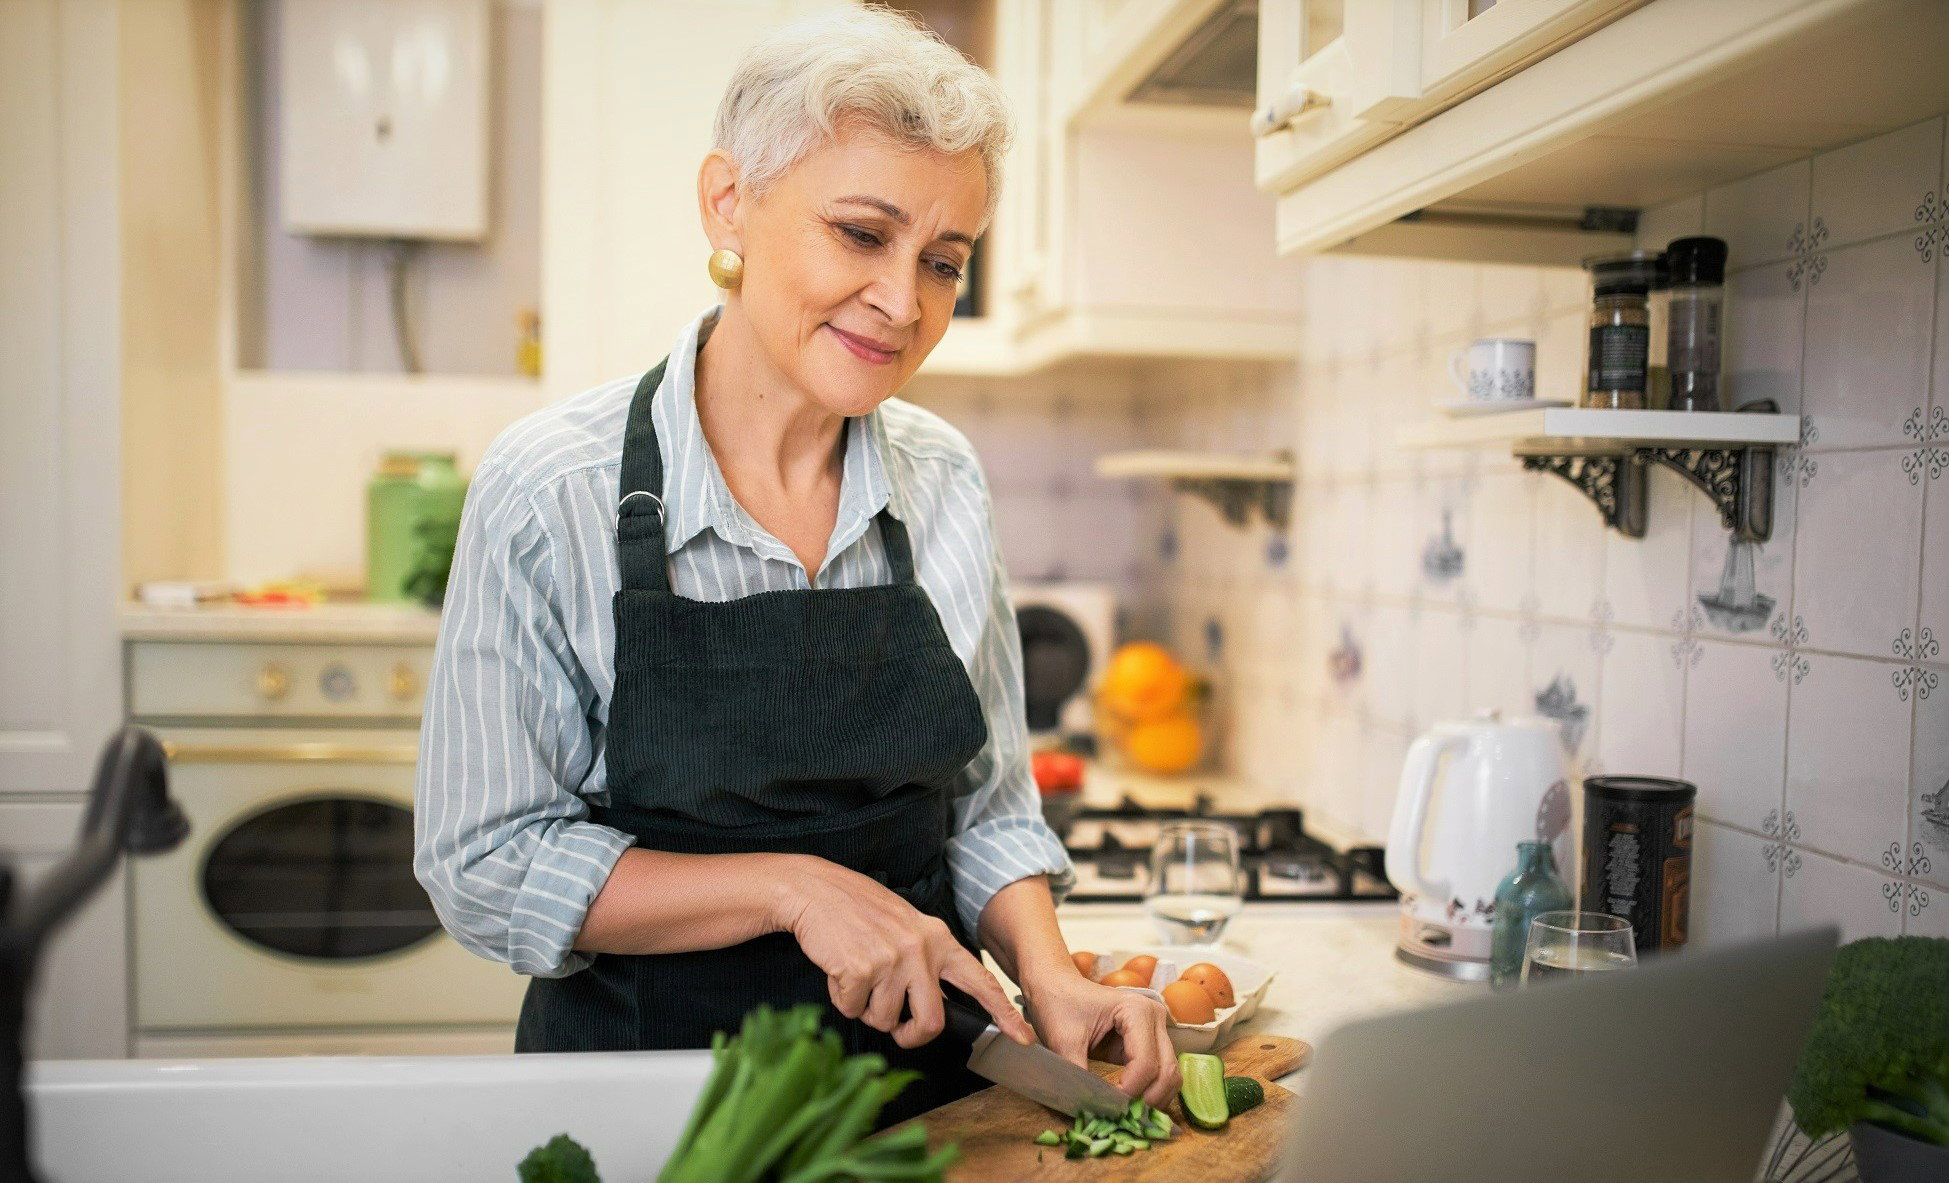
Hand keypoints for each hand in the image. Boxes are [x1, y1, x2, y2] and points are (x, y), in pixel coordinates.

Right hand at [773, 856, 1035, 1050]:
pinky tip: (839, 969)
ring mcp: (890, 960)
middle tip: (897, 1030)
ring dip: (867, 1008)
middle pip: (931, 1021)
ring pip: (885, 1020)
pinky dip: (842, 998)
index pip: (979, 980)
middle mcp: (920, 950)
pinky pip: (853, 1009)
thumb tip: (935, 1006)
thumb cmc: (858, 910)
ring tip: (857, 974)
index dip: (1002, 1012)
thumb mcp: (907, 927)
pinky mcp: (860, 970)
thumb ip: (927, 960)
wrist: (815, 890)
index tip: (1023, 1037)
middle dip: (911, 1035)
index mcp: (938, 939)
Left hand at [1018, 965, 1179, 1107]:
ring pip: (1169, 1076)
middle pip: (1167, 1071)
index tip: (1106, 1107)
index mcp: (1137, 1011)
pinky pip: (1159, 1074)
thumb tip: (1089, 1110)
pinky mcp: (1149, 1042)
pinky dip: (1148, 1092)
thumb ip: (1077, 1075)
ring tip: (1124, 1113)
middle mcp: (1155, 1017)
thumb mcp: (1063, 1041)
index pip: (1145, 1063)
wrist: (1055, 985)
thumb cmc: (1058, 1004)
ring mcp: (1156, 1030)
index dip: (1129, 1092)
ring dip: (1152, 1099)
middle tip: (1120, 1117)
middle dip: (1147, 1100)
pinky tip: (1127, 1104)